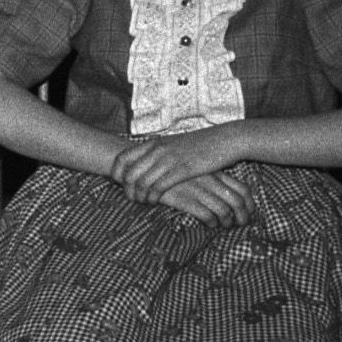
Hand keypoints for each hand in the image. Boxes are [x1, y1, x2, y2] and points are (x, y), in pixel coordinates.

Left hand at [110, 125, 240, 204]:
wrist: (226, 139)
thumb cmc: (200, 144)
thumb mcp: (174, 144)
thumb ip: (158, 151)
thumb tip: (146, 162)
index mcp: (153, 142)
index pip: (121, 158)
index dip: (116, 173)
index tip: (120, 184)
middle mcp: (157, 150)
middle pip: (127, 173)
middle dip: (126, 189)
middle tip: (131, 198)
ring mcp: (169, 159)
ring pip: (140, 182)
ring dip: (139, 196)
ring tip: (143, 202)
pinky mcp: (182, 170)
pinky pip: (158, 187)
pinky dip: (152, 197)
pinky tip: (155, 201)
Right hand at [153, 169, 253, 226]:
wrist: (144, 165)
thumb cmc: (170, 169)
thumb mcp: (193, 169)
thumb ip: (209, 178)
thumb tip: (225, 192)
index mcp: (213, 172)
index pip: (243, 188)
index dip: (250, 203)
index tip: (249, 212)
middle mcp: (209, 180)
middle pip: (237, 201)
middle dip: (243, 216)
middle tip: (241, 224)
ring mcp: (198, 189)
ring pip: (224, 210)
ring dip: (228, 222)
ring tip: (225, 226)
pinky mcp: (185, 198)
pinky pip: (206, 215)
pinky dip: (212, 223)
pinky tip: (210, 224)